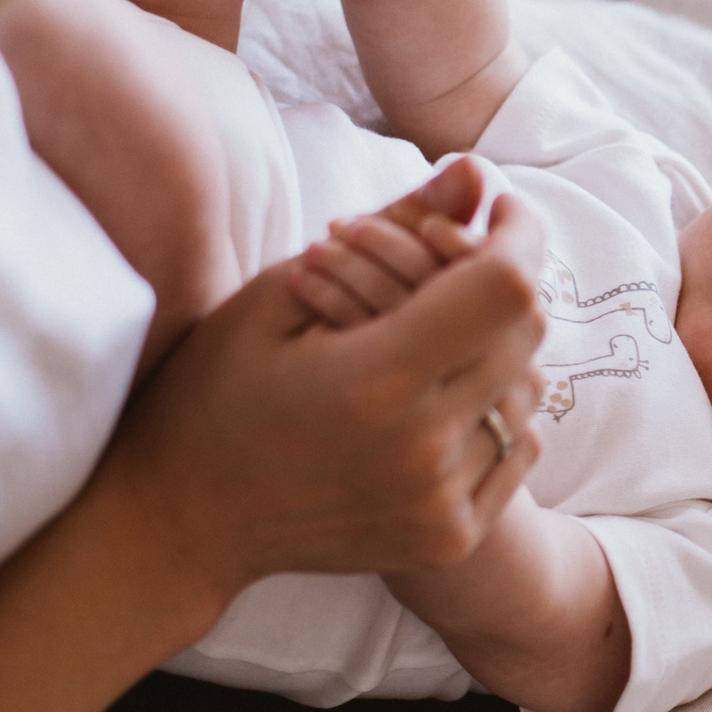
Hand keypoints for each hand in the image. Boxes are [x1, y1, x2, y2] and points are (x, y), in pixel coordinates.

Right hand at [102, 161, 547, 597]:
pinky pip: (521, 449)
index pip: (504, 288)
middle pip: (526, 335)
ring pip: (530, 392)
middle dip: (510, 281)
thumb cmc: (213, 389)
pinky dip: (500, 410)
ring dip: (501, 347)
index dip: (518, 233)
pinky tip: (443, 394)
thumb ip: (392, 228)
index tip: (498, 207)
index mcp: (373, 379)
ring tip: (440, 330)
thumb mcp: (283, 292)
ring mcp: (438, 504)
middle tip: (466, 258)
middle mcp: (419, 450)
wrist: (182, 522)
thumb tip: (477, 171)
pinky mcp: (448, 539)